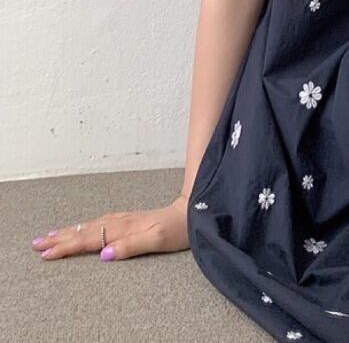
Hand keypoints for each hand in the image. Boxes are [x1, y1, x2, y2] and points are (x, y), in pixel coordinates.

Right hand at [31, 194, 189, 260]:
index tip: (46, 253)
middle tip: (37, 244)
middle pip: (85, 231)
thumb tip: (104, 254)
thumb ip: (131, 246)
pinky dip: (85, 226)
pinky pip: (100, 223)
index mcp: (125, 228)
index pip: (90, 239)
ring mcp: (125, 219)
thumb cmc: (178, 229)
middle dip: (60, 238)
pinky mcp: (131, 220)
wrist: (194, 212)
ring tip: (50, 236)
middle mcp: (122, 222)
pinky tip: (82, 227)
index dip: (67, 246)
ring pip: (91, 225)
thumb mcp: (158, 240)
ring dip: (69, 231)